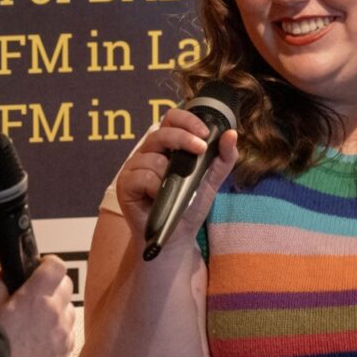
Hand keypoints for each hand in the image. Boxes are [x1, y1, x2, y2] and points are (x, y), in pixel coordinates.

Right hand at [0, 255, 74, 356]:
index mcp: (36, 297)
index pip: (56, 265)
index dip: (48, 263)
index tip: (39, 268)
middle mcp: (55, 311)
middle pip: (67, 284)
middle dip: (53, 284)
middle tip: (36, 293)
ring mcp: (64, 331)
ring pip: (70, 307)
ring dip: (58, 307)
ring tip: (37, 318)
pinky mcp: (67, 349)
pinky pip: (69, 330)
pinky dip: (60, 328)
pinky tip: (42, 337)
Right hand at [112, 108, 239, 252]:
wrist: (176, 237)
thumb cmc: (189, 206)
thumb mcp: (212, 181)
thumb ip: (223, 158)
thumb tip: (230, 134)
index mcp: (167, 146)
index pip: (172, 119)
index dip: (187, 120)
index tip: (205, 133)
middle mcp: (148, 153)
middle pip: (161, 132)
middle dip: (183, 138)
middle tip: (200, 149)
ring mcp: (134, 167)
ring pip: (153, 158)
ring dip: (170, 174)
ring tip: (176, 191)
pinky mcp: (125, 184)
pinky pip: (142, 176)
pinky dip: (156, 187)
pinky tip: (160, 198)